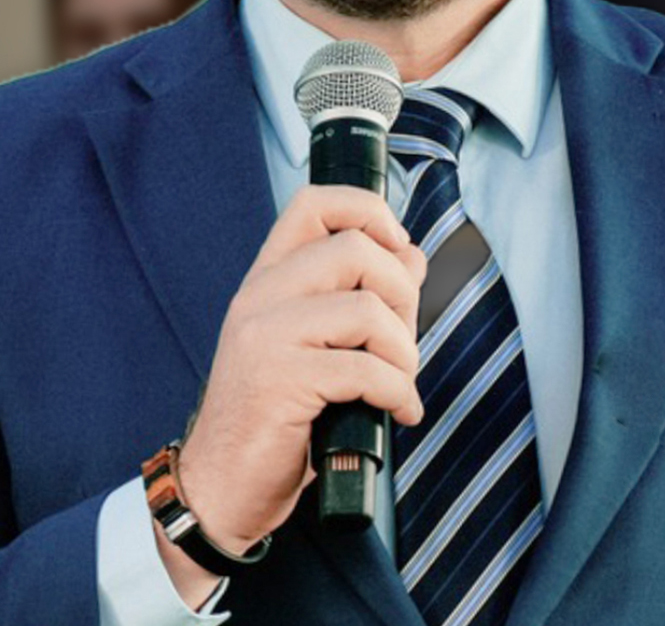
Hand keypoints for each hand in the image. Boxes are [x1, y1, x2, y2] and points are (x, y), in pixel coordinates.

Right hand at [159, 186, 426, 602]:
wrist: (223, 488)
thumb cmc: (279, 414)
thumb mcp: (319, 342)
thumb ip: (361, 294)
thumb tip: (412, 255)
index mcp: (269, 279)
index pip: (315, 204)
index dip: (370, 212)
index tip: (398, 249)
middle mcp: (259, 297)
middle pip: (356, 249)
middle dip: (403, 294)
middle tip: (402, 342)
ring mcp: (263, 337)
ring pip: (367, 308)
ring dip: (403, 350)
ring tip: (399, 382)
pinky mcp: (278, 381)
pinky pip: (365, 369)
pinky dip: (398, 392)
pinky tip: (399, 411)